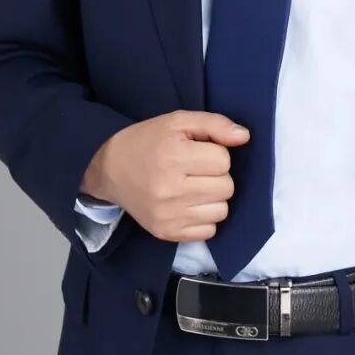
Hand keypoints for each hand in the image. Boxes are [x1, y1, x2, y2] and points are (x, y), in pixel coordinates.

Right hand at [80, 110, 250, 242]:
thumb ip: (214, 124)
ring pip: (221, 211)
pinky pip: (209, 231)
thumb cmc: (148, 142)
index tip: (197, 152)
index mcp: (172, 156)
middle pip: (226, 187)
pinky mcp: (166, 232)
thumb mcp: (178, 122)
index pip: (223, 160)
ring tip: (193, 187)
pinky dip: (204, 218)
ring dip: (213, 198)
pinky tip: (188, 204)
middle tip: (196, 170)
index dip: (215, 154)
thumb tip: (244, 137)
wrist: (110, 169)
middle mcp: (169, 189)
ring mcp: (168, 215)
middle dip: (217, 176)